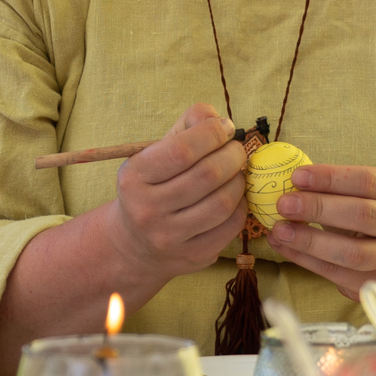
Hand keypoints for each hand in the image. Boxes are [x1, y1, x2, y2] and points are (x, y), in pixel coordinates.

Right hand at [104, 104, 247, 285]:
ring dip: (239, 181)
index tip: (224, 128)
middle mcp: (147, 210)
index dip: (212, 134)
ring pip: (223, 203)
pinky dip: (241, 205)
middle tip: (235, 150)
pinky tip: (233, 197)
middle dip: (232, 155)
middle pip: (208, 175)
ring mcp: (170, 237)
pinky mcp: (193, 255)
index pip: (182, 150)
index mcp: (134, 177)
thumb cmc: (153, 186)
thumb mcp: (156, 152)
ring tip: (236, 172)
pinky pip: (231, 226)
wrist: (135, 244)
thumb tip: (220, 120)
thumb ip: (186, 127)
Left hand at [263, 164, 375, 299]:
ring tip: (280, 230)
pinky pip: (335, 273)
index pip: (368, 181)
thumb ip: (332, 189)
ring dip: (311, 241)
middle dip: (319, 208)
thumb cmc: (368, 218)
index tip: (297, 177)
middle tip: (284, 204)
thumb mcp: (361, 196)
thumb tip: (288, 184)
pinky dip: (304, 259)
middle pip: (363, 215)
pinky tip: (282, 246)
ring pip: (353, 252)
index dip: (331, 178)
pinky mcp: (374, 284)